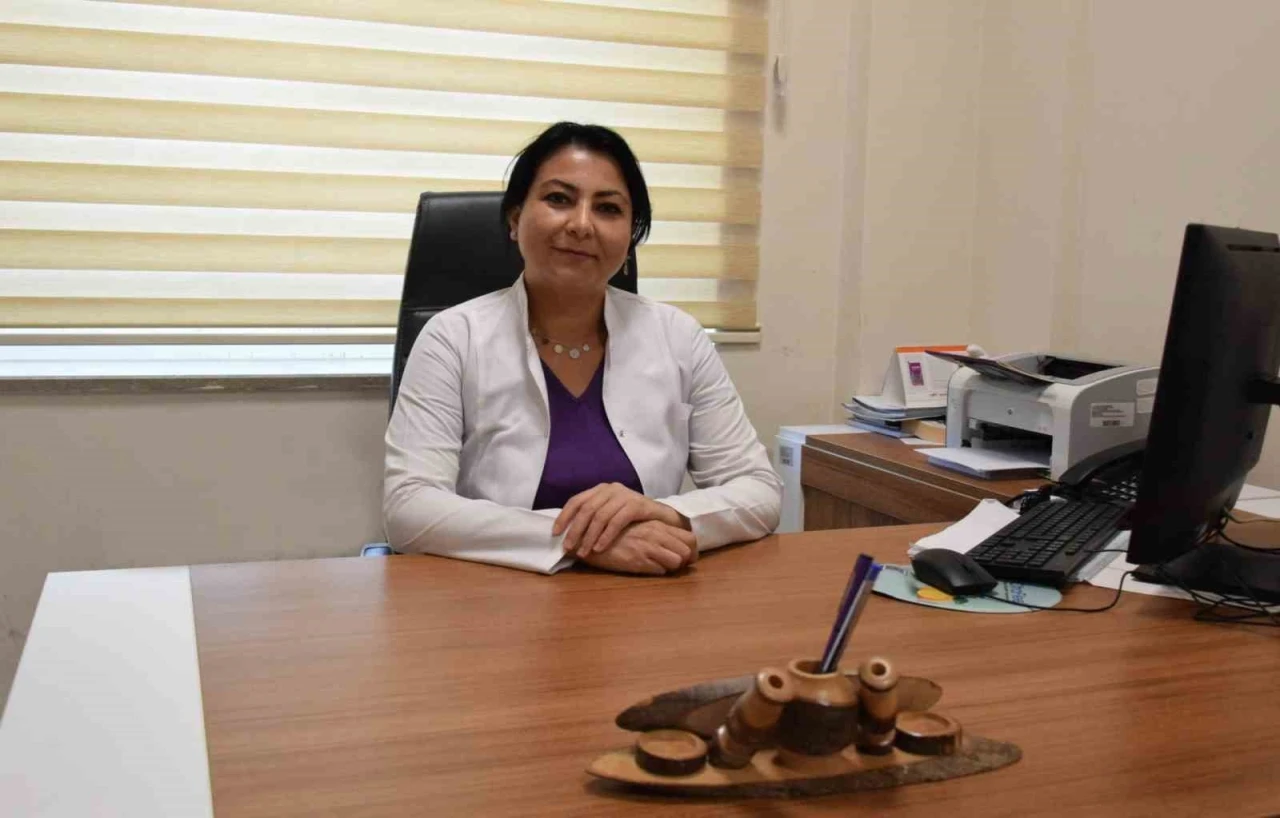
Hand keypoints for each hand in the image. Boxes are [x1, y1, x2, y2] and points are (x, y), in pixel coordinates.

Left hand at [555, 482, 687, 556]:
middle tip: (568, 547)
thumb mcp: (611, 514)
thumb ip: (594, 517)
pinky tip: (600, 548)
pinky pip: (617, 521)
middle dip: (575, 530)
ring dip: (589, 536)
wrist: (664, 518)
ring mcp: (625, 495)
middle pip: (586, 509)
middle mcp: (611, 489)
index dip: (564, 516)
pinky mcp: (637, 505)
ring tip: (584, 552)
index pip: (576, 500)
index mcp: (601, 489)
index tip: (555, 533)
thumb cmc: (634, 519)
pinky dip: (606, 536)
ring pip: (600, 516)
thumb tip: (569, 533)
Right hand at [577, 520, 697, 575]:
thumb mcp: (639, 529)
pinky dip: (657, 572)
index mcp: (657, 524)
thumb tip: (676, 546)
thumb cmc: (616, 534)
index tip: (687, 558)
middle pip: (688, 551)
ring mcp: (648, 547)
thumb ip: (658, 534)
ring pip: (677, 561)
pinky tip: (645, 568)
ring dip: (671, 567)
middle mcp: (656, 534)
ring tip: (659, 566)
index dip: (693, 551)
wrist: (591, 538)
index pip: (690, 537)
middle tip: (675, 565)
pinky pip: (660, 571)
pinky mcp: (638, 560)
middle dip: (685, 562)